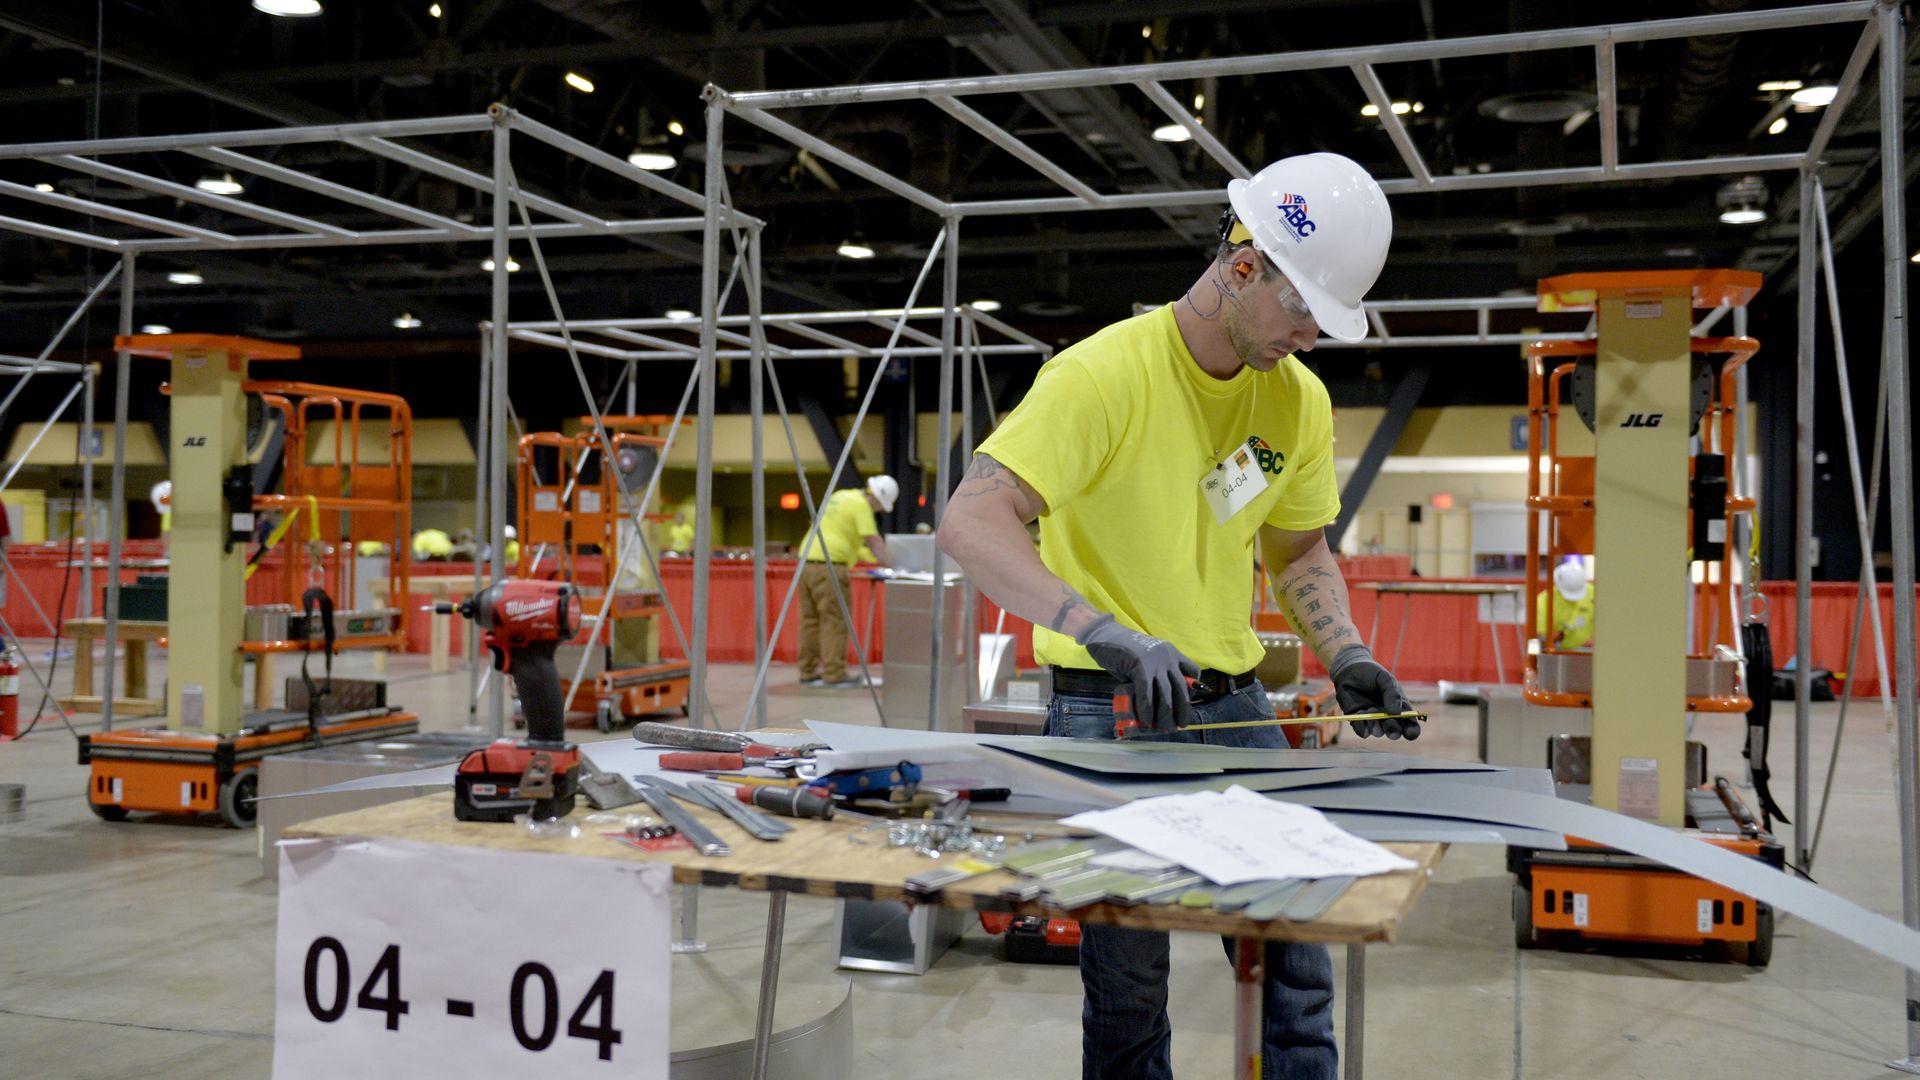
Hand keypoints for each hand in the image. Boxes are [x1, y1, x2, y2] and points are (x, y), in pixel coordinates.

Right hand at [1075, 614, 1197, 733]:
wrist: (1104, 635)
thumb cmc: (1122, 648)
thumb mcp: (1146, 658)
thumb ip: (1154, 674)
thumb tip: (1157, 701)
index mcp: (1171, 652)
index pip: (1192, 671)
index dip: (1193, 689)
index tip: (1187, 701)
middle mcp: (1167, 657)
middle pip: (1182, 687)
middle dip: (1183, 709)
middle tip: (1180, 724)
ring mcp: (1155, 662)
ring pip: (1167, 694)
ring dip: (1166, 714)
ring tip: (1165, 727)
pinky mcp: (1141, 668)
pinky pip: (1147, 693)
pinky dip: (1147, 708)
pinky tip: (1146, 719)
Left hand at [1327, 644, 1417, 739]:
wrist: (1350, 669)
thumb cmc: (1372, 674)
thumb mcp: (1386, 679)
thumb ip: (1393, 695)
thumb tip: (1396, 714)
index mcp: (1400, 709)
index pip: (1410, 727)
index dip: (1411, 733)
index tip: (1409, 733)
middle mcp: (1388, 718)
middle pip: (1395, 733)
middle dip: (1393, 731)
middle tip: (1387, 721)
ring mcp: (1373, 720)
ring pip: (1378, 732)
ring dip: (1375, 725)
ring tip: (1371, 709)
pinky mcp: (1358, 720)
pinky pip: (1362, 731)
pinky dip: (1362, 726)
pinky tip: (1360, 712)